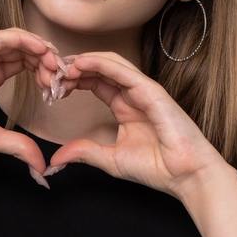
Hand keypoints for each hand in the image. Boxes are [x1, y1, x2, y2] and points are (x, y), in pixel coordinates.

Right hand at [0, 28, 69, 176]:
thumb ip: (19, 146)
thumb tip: (41, 166)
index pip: (24, 63)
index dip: (45, 71)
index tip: (60, 89)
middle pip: (24, 50)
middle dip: (48, 60)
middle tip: (63, 77)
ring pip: (16, 40)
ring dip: (40, 49)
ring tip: (56, 64)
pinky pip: (1, 38)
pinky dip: (24, 40)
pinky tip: (41, 50)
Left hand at [43, 51, 230, 199]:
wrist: (186, 175)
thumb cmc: (157, 168)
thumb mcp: (110, 159)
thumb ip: (85, 152)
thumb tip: (57, 158)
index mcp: (125, 106)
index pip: (95, 82)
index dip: (73, 81)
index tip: (52, 88)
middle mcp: (134, 94)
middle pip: (99, 68)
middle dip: (74, 68)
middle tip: (50, 74)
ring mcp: (144, 90)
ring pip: (110, 63)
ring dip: (83, 62)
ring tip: (61, 67)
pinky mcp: (152, 91)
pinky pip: (122, 71)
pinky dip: (99, 64)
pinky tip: (80, 65)